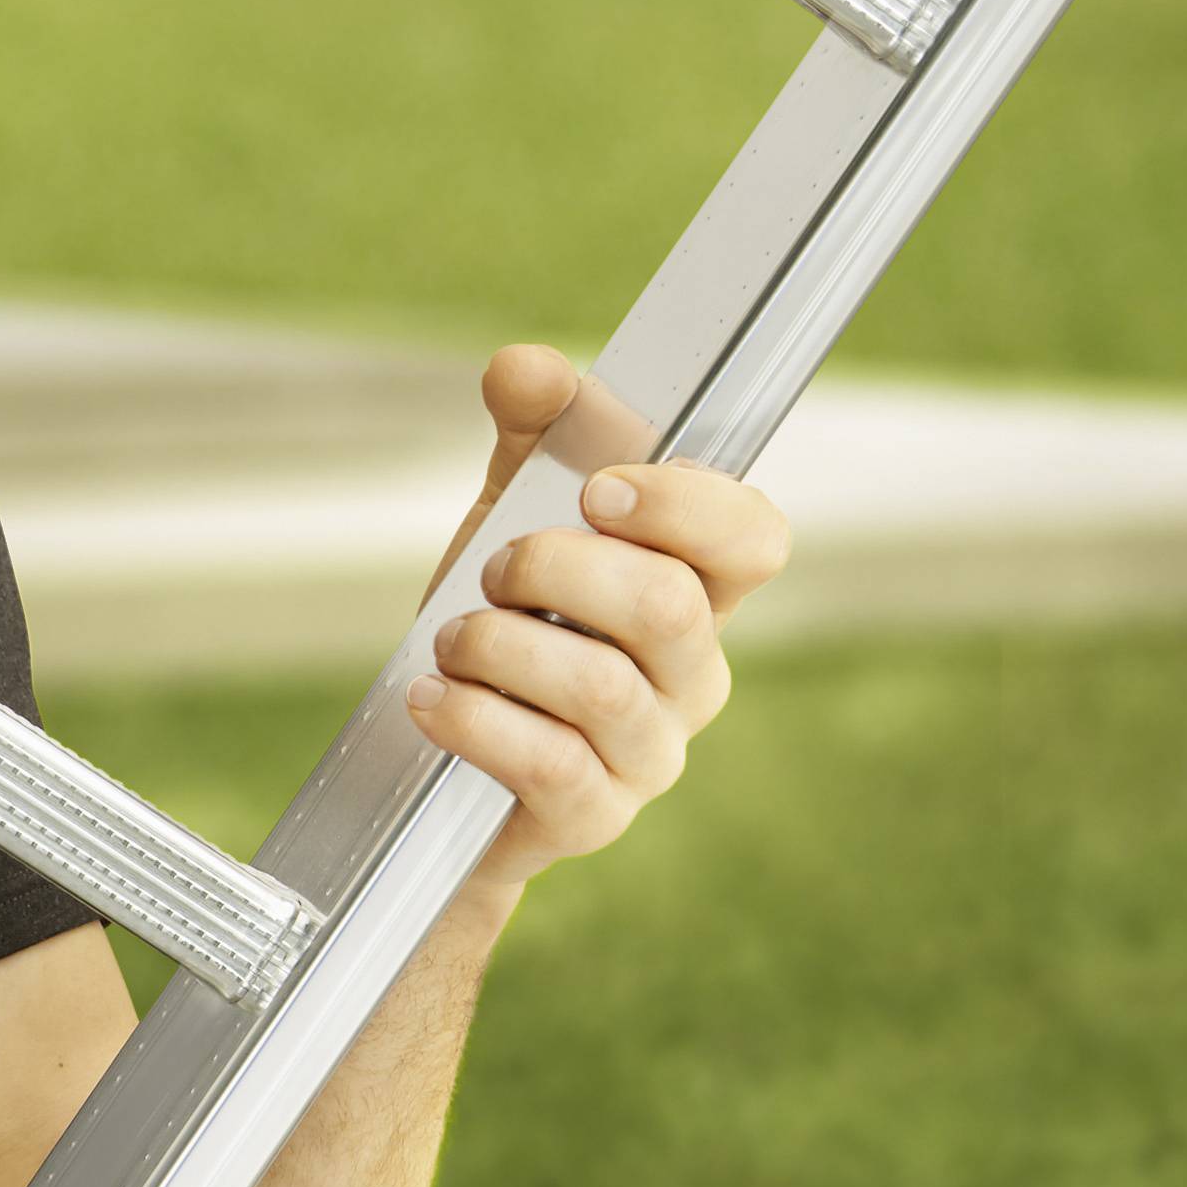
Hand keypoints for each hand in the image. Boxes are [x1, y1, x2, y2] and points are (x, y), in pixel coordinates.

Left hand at [406, 345, 784, 880]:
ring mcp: (651, 753)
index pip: (755, 539)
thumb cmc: (502, 629)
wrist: (437, 766)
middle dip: (557, 569)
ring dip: (502, 647)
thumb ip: (527, 437)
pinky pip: (552, 764)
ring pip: (605, 687)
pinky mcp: (594, 817)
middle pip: (670, 607)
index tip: (596, 489)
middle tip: (492, 570)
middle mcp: (691, 674)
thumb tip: (527, 368)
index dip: (688, 507)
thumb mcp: (507, 516)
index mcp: (694, 589)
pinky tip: (432, 699)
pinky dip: (477, 719)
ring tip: (451, 641)